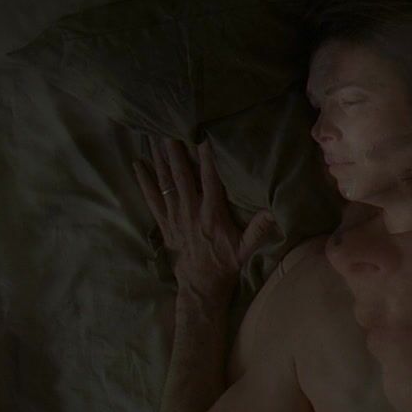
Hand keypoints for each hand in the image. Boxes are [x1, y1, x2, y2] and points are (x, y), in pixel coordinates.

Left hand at [133, 137, 279, 299]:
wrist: (201, 287)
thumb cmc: (226, 265)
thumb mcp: (246, 249)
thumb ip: (259, 229)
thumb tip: (274, 211)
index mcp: (212, 214)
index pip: (210, 179)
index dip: (206, 156)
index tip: (202, 134)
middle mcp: (191, 211)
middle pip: (181, 174)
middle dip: (175, 148)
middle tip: (168, 123)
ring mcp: (174, 216)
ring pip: (165, 181)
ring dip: (159, 157)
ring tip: (153, 133)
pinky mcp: (164, 223)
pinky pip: (151, 197)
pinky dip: (144, 180)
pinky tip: (137, 163)